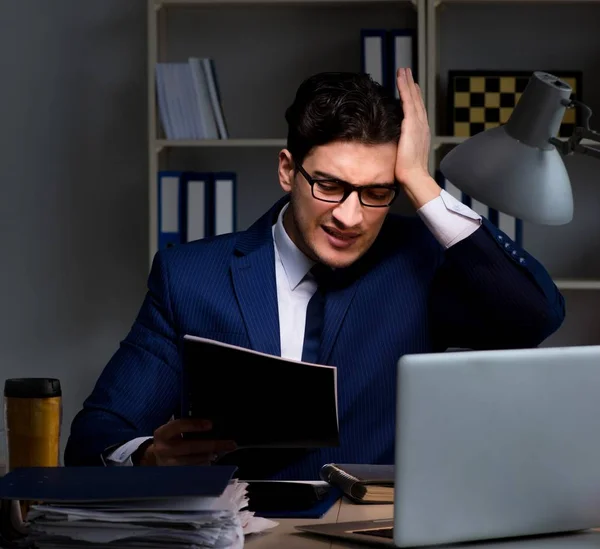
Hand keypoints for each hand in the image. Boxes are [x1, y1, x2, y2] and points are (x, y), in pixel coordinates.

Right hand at [139, 418, 236, 465]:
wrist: (154, 458)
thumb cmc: (169, 439)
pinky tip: (211, 459)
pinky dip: (204, 464)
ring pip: (194, 461)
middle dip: (212, 445)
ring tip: (219, 451)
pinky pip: (193, 471)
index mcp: (162, 433)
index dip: (194, 425)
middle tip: (230, 444)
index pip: (179, 426)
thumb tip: (211, 426)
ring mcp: (168, 464)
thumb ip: (186, 426)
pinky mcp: (174, 475)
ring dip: (209, 456)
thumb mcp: (172, 430)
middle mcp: (164, 449)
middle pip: (190, 447)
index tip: (210, 424)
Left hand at [395, 67, 429, 184]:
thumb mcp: (404, 156)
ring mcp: (418, 124)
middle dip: (411, 85)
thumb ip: (401, 147)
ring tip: (403, 70)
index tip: (411, 87)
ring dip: (407, 82)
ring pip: (412, 97)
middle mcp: (421, 126)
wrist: (414, 176)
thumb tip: (394, 146)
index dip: (414, 97)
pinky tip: (401, 79)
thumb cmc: (408, 172)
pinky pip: (408, 101)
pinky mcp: (412, 124)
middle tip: (407, 72)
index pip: (416, 111)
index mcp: (420, 133)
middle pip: (416, 100)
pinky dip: (405, 88)